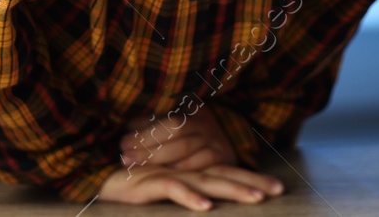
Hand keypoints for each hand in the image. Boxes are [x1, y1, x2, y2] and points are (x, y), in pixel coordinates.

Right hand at [97, 162, 283, 210]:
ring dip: (232, 189)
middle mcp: (185, 172)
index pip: (227, 173)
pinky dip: (189, 196)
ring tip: (255, 198)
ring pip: (206, 181)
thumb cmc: (133, 183)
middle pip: (224, 176)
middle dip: (253, 183)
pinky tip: (205, 206)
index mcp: (191, 173)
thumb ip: (188, 189)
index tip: (278, 188)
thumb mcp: (166, 187)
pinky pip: (172, 189)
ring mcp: (168, 175)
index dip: (252, 179)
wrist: (99, 173)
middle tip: (278, 190)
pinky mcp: (149, 183)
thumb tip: (211, 200)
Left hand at [121, 107, 237, 171]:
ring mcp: (214, 140)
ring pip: (185, 150)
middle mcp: (204, 122)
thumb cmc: (190, 135)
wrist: (225, 147)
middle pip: (176, 132)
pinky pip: (199, 167)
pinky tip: (161, 175)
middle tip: (125, 157)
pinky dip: (179, 171)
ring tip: (135, 166)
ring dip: (159, 160)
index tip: (124, 143)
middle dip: (148, 146)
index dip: (146, 132)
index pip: (167, 119)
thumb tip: (127, 126)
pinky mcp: (221, 160)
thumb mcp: (174, 122)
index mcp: (191, 109)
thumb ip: (151, 123)